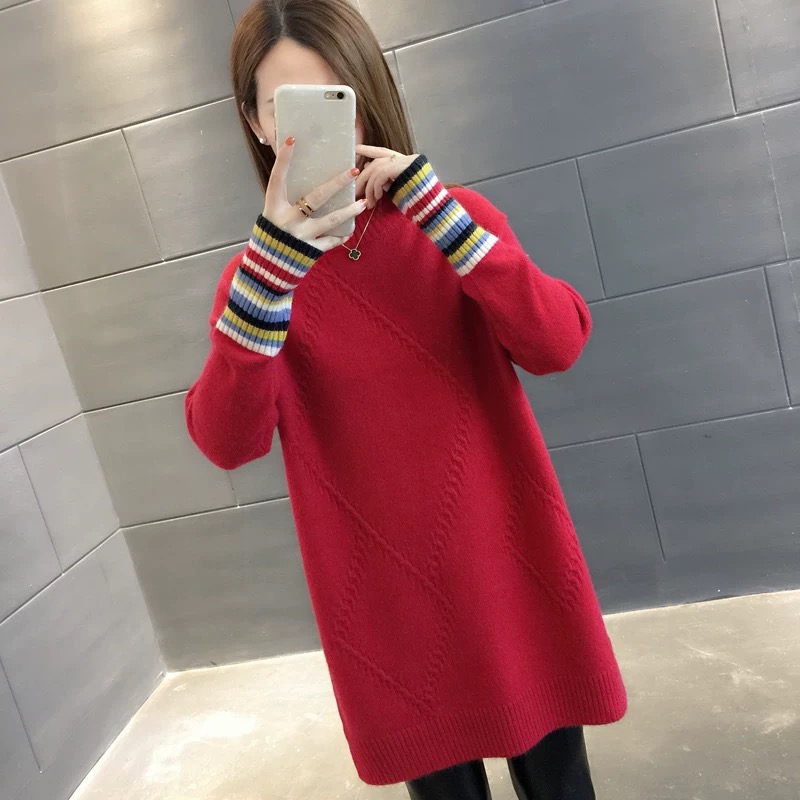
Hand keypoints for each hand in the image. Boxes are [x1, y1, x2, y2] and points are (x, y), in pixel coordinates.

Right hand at [264, 137, 367, 251]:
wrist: (266, 270)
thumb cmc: (271, 237)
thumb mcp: (272, 215)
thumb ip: (285, 200)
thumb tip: (300, 176)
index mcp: (273, 207)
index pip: (277, 178)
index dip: (283, 160)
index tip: (292, 140)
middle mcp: (287, 220)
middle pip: (316, 197)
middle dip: (336, 183)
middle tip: (353, 171)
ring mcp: (300, 236)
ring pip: (329, 221)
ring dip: (348, 211)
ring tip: (363, 203)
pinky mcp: (310, 251)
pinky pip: (330, 241)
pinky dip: (340, 236)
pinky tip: (348, 231)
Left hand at [355, 145, 418, 208]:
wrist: (433, 209)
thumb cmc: (416, 203)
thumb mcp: (397, 189)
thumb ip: (385, 179)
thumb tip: (367, 168)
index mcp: (406, 162)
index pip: (384, 151)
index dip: (369, 149)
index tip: (356, 148)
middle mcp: (407, 159)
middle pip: (377, 162)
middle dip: (364, 177)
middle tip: (356, 191)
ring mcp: (408, 162)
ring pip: (377, 168)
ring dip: (369, 186)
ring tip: (369, 201)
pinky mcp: (405, 169)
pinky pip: (382, 174)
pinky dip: (376, 187)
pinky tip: (377, 197)